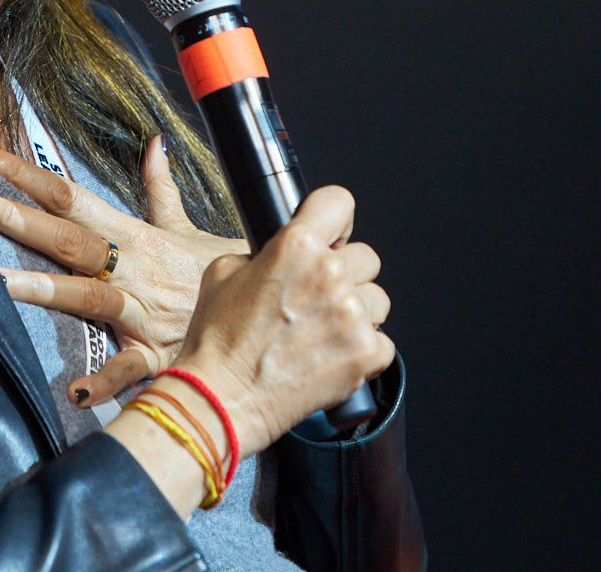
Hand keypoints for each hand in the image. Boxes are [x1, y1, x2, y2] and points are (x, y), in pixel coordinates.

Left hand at [0, 136, 248, 404]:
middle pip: (68, 238)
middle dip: (18, 219)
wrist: (268, 307)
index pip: (72, 197)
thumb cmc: (213, 270)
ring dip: (46, 289)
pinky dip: (106, 380)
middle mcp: (131, 269)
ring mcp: (141, 311)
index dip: (29, 175)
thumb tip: (153, 145)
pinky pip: (129, 368)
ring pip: (90, 295)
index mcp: (132, 236)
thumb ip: (160, 188)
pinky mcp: (156, 353)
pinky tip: (76, 391)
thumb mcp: (184, 226)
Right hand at [168, 185, 392, 458]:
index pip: (339, 203)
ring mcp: (351, 316)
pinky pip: (383, 342)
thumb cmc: (217, 341)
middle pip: (366, 256)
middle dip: (345, 273)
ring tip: (324, 331)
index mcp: (295, 245)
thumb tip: (286, 253)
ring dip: (357, 312)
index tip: (332, 233)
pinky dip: (362, 351)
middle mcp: (329, 275)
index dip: (334, 220)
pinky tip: (332, 356)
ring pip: (378, 299)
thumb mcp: (224, 272)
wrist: (220, 398)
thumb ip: (264, 253)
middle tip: (318, 297)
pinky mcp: (364, 354)